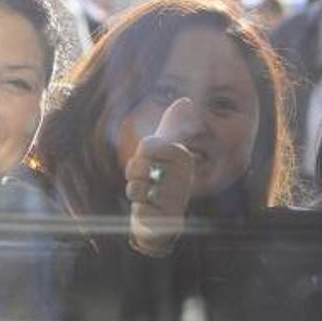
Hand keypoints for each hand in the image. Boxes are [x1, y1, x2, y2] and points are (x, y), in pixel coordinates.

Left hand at [124, 96, 202, 256]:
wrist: (163, 218)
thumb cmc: (161, 178)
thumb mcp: (165, 150)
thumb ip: (173, 124)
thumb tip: (186, 100)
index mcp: (183, 156)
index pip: (147, 145)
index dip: (141, 156)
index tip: (151, 163)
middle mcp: (184, 176)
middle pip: (138, 166)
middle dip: (135, 176)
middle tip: (148, 182)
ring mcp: (176, 199)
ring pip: (135, 188)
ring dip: (136, 193)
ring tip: (149, 197)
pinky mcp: (166, 220)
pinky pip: (138, 209)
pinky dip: (139, 211)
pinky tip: (151, 212)